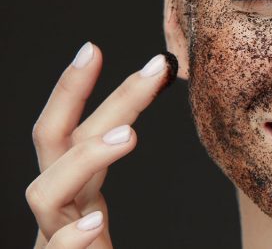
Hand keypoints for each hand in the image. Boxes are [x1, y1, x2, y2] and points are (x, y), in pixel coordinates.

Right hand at [26, 42, 174, 247]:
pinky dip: (68, 240)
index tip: (150, 60)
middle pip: (58, 143)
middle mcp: (59, 214)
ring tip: (130, 135)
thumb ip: (146, 198)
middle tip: (150, 66)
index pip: (79, 131)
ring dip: (86, 158)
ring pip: (45, 192)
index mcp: (79, 196)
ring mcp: (53, 243)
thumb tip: (208, 151)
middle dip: (86, 95)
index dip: (104, 91)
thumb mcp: (118, 230)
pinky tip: (95, 224)